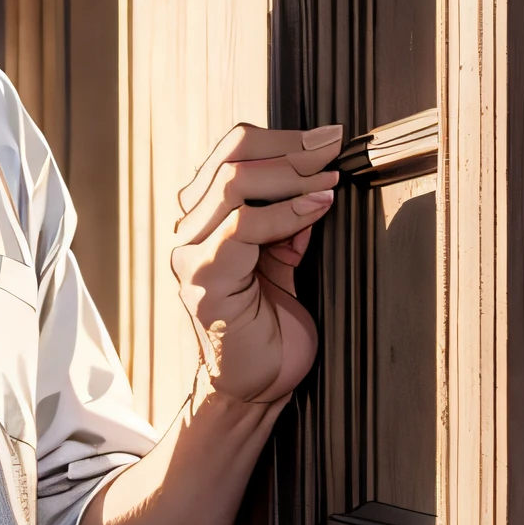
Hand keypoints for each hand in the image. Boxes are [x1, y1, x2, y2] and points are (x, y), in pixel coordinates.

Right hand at [170, 123, 340, 406]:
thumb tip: (315, 186)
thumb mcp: (282, 262)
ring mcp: (192, 254)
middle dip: (290, 147)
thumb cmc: (269, 329)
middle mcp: (190, 231)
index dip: (282, 137)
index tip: (327, 139)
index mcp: (205, 220)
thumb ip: (288, 224)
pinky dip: (286, 213)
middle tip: (333, 149)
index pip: (231, 152)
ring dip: (290, 175)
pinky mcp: (204, 279)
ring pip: (233, 183)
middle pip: (230, 157)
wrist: (255, 387)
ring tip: (328, 181)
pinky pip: (242, 227)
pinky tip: (317, 208)